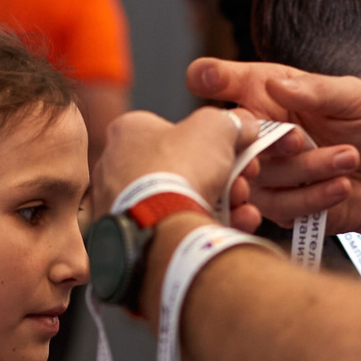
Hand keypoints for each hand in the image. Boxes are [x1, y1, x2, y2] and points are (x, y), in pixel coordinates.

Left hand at [90, 107, 272, 230]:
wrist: (162, 228)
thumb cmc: (178, 170)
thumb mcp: (214, 127)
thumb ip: (230, 122)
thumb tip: (245, 125)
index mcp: (126, 133)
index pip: (172, 130)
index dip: (210, 140)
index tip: (235, 150)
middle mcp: (116, 168)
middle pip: (182, 167)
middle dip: (219, 175)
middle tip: (241, 180)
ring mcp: (123, 206)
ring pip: (181, 199)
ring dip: (220, 201)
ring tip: (240, 205)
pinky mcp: (133, 238)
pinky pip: (174, 227)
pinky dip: (207, 225)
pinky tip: (233, 224)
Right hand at [188, 57, 360, 233]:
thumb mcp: (353, 98)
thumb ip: (315, 89)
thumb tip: (276, 85)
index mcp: (268, 97)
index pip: (225, 83)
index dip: (209, 79)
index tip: (202, 79)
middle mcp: (258, 133)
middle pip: (234, 138)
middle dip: (272, 142)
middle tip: (302, 139)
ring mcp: (263, 172)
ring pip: (261, 175)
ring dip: (309, 168)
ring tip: (348, 159)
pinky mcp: (275, 206)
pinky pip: (278, 205)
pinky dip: (314, 196)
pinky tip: (341, 186)